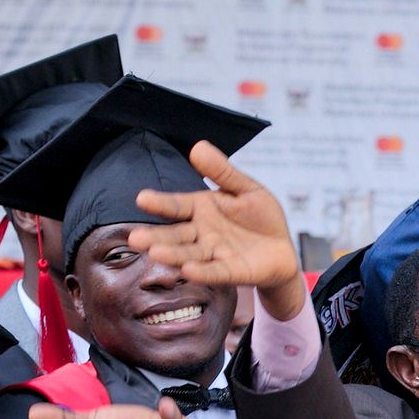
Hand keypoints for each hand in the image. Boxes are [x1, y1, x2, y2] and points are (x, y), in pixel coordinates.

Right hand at [131, 143, 305, 319]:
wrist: (283, 248)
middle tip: (135, 238)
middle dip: (156, 237)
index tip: (141, 198)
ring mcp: (216, 255)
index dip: (160, 203)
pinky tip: (189, 271)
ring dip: (173, 255)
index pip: (177, 205)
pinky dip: (204, 272)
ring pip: (190, 255)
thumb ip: (223, 172)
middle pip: (176, 235)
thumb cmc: (261, 217)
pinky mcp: (232, 272)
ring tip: (155, 253)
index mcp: (202, 209)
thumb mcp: (246, 188)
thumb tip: (197, 146)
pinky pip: (216, 272)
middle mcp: (202, 234)